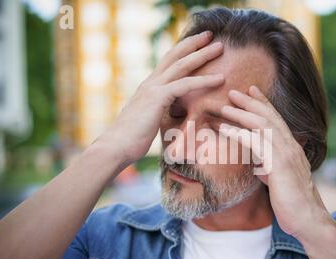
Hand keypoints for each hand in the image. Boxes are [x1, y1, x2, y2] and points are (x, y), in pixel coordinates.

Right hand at [96, 31, 224, 164]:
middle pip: (174, 56)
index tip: (197, 44)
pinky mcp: (157, 98)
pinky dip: (204, 80)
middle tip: (210, 35)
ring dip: (202, 55)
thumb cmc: (131, 140)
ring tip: (220, 47)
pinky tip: (220, 78)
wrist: (115, 147)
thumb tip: (169, 118)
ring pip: (181, 65)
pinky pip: (185, 85)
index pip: (167, 63)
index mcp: (148, 87)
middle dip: (193, 44)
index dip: (182, 52)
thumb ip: (158, 114)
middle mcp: (150, 83)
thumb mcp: (148, 122)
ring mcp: (152, 88)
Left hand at [218, 85, 332, 239]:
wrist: (308, 221)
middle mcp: (291, 147)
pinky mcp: (279, 167)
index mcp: (291, 149)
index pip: (277, 120)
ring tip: (226, 106)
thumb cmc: (293, 203)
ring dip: (243, 114)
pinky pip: (257, 144)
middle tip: (234, 91)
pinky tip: (226, 129)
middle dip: (252, 102)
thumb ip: (270, 168)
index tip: (251, 92)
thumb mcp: (279, 181)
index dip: (264, 104)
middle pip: (270, 117)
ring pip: (263, 126)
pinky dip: (240, 134)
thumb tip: (260, 165)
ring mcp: (287, 155)